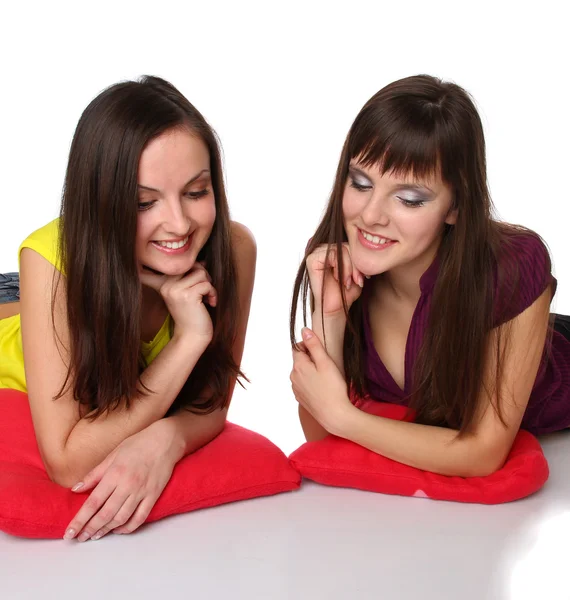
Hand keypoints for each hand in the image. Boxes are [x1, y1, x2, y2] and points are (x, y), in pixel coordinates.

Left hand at [63, 421, 177, 541]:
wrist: (165, 440)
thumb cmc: (138, 444)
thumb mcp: (112, 455)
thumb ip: (94, 474)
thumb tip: (75, 489)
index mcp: (115, 474)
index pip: (93, 503)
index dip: (80, 520)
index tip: (69, 532)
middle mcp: (127, 485)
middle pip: (105, 514)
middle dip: (90, 529)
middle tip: (80, 538)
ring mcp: (141, 492)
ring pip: (121, 518)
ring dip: (106, 530)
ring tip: (95, 535)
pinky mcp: (153, 496)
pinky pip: (140, 517)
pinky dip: (128, 528)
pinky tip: (118, 530)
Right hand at [139, 262, 216, 342]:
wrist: (192, 335)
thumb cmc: (192, 312)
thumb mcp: (186, 291)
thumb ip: (189, 275)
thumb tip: (201, 261)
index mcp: (162, 283)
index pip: (155, 266)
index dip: (146, 262)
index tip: (137, 264)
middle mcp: (166, 284)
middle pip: (191, 264)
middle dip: (203, 275)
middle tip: (203, 290)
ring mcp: (175, 289)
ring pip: (201, 272)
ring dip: (209, 285)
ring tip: (205, 297)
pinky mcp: (187, 295)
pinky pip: (206, 284)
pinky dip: (212, 293)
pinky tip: (210, 303)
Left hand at [290, 327, 356, 434]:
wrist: (334, 415)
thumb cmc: (333, 388)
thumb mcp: (325, 362)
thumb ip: (314, 345)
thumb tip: (304, 330)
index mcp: (298, 366)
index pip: (297, 347)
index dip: (309, 346)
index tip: (322, 352)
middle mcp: (293, 377)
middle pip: (299, 360)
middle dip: (311, 359)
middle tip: (327, 365)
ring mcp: (296, 389)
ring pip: (301, 373)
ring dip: (311, 371)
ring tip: (326, 378)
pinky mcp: (300, 398)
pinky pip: (304, 384)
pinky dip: (311, 383)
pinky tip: (323, 388)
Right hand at [306, 243, 363, 316]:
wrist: (336, 308)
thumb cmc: (346, 291)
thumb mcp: (357, 271)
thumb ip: (358, 257)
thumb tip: (368, 241)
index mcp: (333, 249)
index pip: (351, 244)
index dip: (359, 260)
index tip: (363, 277)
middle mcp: (323, 248)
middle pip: (347, 245)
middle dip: (355, 265)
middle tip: (357, 280)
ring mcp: (316, 252)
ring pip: (341, 249)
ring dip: (349, 268)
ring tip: (348, 282)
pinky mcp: (312, 259)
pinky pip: (332, 254)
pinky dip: (340, 267)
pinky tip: (338, 279)